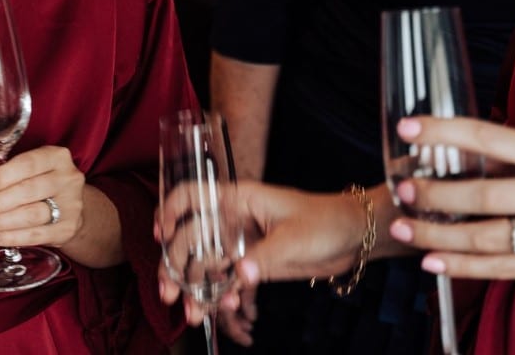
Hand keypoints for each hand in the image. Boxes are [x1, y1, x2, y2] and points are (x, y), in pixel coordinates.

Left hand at [0, 146, 85, 249]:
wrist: (70, 207)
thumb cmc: (42, 182)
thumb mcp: (27, 170)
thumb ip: (5, 169)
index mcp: (57, 157)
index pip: (28, 164)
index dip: (3, 175)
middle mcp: (68, 179)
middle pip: (28, 191)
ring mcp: (71, 205)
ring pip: (31, 214)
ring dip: (0, 222)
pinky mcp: (68, 229)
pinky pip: (37, 235)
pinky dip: (13, 237)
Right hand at [155, 180, 370, 329]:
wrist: (353, 237)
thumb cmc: (325, 222)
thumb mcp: (294, 237)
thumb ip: (265, 256)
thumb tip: (239, 276)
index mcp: (237, 199)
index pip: (191, 196)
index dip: (169, 212)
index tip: (161, 238)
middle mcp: (232, 220)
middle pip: (191, 239)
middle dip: (178, 267)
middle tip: (172, 294)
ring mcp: (241, 243)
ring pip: (207, 266)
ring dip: (198, 290)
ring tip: (195, 314)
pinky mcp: (252, 264)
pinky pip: (230, 283)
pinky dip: (227, 301)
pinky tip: (232, 319)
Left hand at [389, 116, 514, 279]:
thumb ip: (510, 155)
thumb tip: (449, 146)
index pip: (490, 138)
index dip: (445, 132)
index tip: (407, 128)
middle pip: (484, 194)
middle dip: (436, 193)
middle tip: (401, 189)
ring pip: (488, 237)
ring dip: (439, 234)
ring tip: (404, 226)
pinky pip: (503, 268)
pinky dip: (464, 267)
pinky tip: (433, 261)